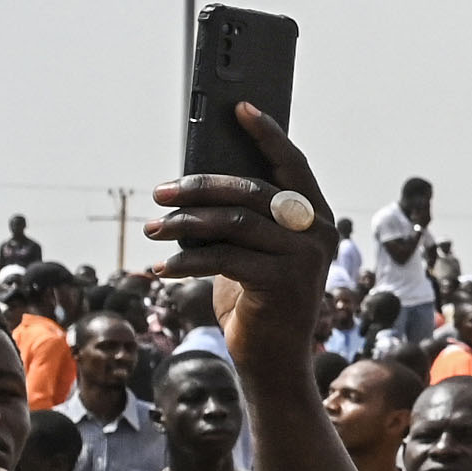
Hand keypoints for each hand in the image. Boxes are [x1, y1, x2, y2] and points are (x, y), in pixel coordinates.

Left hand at [152, 107, 346, 370]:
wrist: (274, 363)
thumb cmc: (257, 302)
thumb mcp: (251, 252)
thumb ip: (242, 220)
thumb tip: (196, 182)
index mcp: (316, 217)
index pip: (293, 163)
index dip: (267, 132)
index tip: (238, 107)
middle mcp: (319, 231)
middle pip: (253, 190)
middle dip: (200, 187)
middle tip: (160, 192)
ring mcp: (306, 257)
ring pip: (235, 221)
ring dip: (184, 223)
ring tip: (152, 229)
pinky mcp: (284, 282)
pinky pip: (224, 257)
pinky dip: (186, 261)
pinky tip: (161, 268)